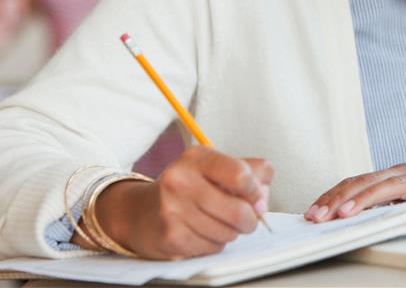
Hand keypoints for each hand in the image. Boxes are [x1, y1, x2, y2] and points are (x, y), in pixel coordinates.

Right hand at [87, 146, 272, 258]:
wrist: (144, 212)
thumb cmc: (189, 189)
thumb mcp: (217, 168)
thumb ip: (251, 174)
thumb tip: (262, 200)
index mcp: (197, 157)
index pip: (240, 175)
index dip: (255, 191)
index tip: (253, 195)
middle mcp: (181, 179)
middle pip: (239, 211)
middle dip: (249, 219)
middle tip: (244, 218)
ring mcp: (173, 208)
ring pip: (228, 233)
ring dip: (230, 232)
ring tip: (216, 222)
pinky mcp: (171, 236)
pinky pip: (212, 247)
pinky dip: (214, 244)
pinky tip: (201, 232)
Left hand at [304, 141, 405, 220]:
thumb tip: (382, 223)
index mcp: (400, 175)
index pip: (359, 183)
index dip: (334, 195)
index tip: (314, 209)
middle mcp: (404, 171)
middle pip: (359, 182)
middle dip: (331, 199)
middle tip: (310, 217)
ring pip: (375, 185)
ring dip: (348, 200)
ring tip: (328, 215)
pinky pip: (402, 193)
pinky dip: (377, 201)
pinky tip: (364, 210)